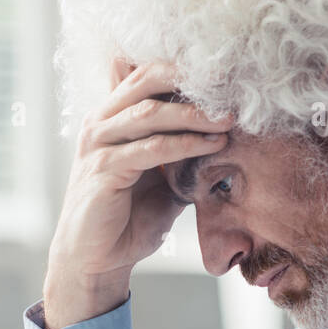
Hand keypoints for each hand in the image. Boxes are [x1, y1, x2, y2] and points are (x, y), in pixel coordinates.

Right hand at [43, 58, 233, 328]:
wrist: (97, 260)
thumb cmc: (128, 218)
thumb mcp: (161, 175)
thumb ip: (181, 148)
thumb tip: (226, 129)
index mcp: (112, 117)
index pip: (148, 75)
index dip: (186, 68)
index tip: (226, 72)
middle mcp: (100, 123)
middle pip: (145, 80)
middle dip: (190, 78)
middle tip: (230, 83)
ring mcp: (98, 145)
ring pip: (149, 113)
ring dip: (194, 113)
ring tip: (228, 117)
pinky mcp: (102, 171)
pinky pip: (151, 149)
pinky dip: (185, 144)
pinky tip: (212, 144)